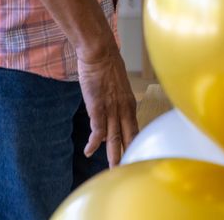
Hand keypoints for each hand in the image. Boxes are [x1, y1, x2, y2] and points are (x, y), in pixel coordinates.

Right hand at [77, 44, 137, 166]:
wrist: (99, 51)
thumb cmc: (107, 65)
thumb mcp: (117, 86)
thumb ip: (117, 102)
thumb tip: (112, 116)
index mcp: (129, 103)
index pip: (135, 129)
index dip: (133, 144)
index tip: (134, 157)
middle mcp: (123, 107)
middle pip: (128, 137)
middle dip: (127, 155)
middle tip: (127, 171)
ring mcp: (111, 108)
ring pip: (114, 137)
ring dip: (112, 155)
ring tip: (112, 170)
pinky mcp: (97, 106)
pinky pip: (97, 129)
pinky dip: (94, 142)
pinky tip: (89, 151)